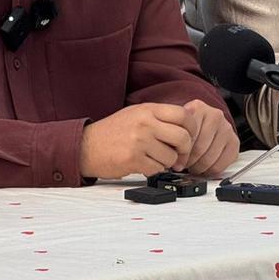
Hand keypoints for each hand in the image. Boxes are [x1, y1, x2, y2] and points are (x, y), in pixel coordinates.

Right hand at [78, 103, 193, 179]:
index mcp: (148, 109)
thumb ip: (160, 117)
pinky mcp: (133, 159)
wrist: (86, 146)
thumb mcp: (136, 114)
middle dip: (185, 151)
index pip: (183, 115)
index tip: (189, 137)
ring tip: (154, 158)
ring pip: (171, 157)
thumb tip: (187, 126)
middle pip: (183, 137)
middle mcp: (145, 123)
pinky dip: (154, 170)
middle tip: (180, 156)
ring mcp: (139, 141)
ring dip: (167, 163)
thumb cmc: (112, 132)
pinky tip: (144, 164)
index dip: (192, 129)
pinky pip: (157, 169)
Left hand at [178, 99, 239, 177]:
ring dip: (199, 168)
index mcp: (198, 108)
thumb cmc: (188, 126)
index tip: (176, 161)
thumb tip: (170, 160)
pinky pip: (222, 163)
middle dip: (190, 162)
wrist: (203, 121)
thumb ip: (174, 137)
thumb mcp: (177, 125)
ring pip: (210, 158)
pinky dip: (212, 170)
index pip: (188, 137)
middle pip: (200, 148)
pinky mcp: (234, 141)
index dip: (180, 154)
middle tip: (184, 166)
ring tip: (193, 167)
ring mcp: (226, 128)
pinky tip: (205, 168)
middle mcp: (215, 115)